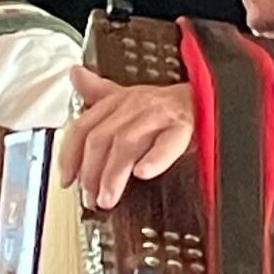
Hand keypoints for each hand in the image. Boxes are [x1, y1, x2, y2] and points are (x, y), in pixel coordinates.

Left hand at [58, 66, 194, 209]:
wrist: (207, 100)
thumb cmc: (164, 105)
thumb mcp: (128, 95)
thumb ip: (98, 92)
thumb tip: (75, 74)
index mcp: (117, 101)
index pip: (83, 127)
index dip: (70, 155)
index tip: (66, 180)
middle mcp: (134, 107)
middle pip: (101, 139)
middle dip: (91, 172)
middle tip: (91, 198)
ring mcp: (158, 116)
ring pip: (127, 144)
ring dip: (114, 174)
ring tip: (108, 197)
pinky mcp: (184, 126)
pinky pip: (167, 143)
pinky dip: (154, 159)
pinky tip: (144, 173)